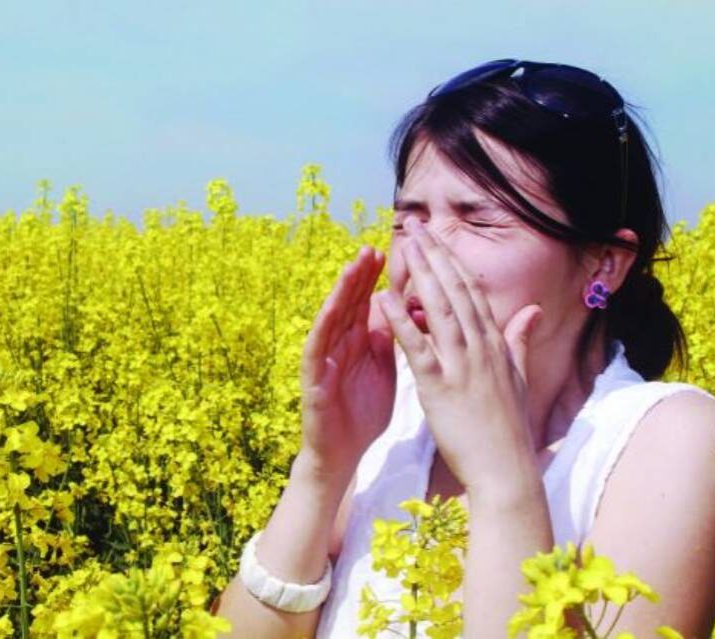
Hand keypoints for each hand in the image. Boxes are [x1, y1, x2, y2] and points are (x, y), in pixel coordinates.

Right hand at [299, 246, 397, 478]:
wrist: (344, 454)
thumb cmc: (363, 413)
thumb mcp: (383, 370)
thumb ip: (387, 341)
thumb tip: (400, 309)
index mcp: (359, 342)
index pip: (367, 302)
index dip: (377, 278)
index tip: (393, 252)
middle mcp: (339, 345)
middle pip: (349, 303)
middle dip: (360, 275)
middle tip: (372, 247)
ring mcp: (324, 359)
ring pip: (332, 317)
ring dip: (341, 292)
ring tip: (352, 267)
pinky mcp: (313, 379)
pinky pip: (317, 348)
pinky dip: (324, 326)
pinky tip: (332, 308)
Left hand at [377, 218, 542, 495]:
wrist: (506, 469)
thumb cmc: (508, 428)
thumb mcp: (517, 377)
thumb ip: (520, 340)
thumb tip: (533, 310)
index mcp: (495, 343)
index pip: (472, 292)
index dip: (452, 261)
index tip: (437, 239)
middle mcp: (480, 347)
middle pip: (455, 290)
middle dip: (435, 255)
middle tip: (416, 227)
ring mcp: (462, 365)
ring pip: (439, 309)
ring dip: (420, 275)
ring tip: (404, 246)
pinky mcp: (440, 387)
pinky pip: (418, 347)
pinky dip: (401, 321)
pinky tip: (384, 298)